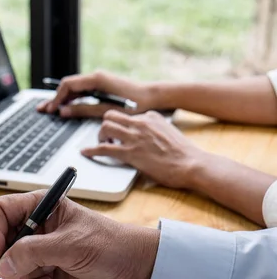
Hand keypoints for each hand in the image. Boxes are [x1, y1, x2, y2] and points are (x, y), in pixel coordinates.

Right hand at [0, 192, 159, 278]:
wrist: (133, 269)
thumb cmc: (110, 244)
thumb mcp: (71, 244)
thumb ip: (34, 252)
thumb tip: (3, 265)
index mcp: (38, 206)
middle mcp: (31, 226)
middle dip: (1, 258)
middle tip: (16, 270)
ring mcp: (34, 250)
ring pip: (2, 265)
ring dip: (19, 277)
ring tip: (44, 277)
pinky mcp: (38, 271)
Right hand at [37, 71, 159, 117]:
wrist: (155, 97)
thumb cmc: (136, 103)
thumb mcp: (107, 110)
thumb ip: (84, 110)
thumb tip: (65, 111)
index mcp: (96, 79)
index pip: (67, 85)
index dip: (56, 97)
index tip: (50, 109)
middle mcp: (96, 77)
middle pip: (68, 86)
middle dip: (55, 98)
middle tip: (43, 109)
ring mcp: (99, 81)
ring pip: (74, 89)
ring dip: (63, 99)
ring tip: (51, 109)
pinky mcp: (103, 86)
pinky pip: (82, 91)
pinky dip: (73, 99)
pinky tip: (67, 107)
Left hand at [81, 110, 204, 188]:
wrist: (192, 164)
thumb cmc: (184, 153)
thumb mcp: (169, 132)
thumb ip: (155, 129)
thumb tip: (145, 135)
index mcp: (151, 117)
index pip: (127, 114)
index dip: (121, 125)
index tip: (119, 131)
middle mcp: (140, 123)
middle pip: (111, 115)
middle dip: (106, 125)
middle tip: (107, 136)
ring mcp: (134, 137)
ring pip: (105, 127)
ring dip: (100, 136)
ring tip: (102, 144)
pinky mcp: (130, 153)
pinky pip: (104, 148)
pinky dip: (92, 150)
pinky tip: (86, 152)